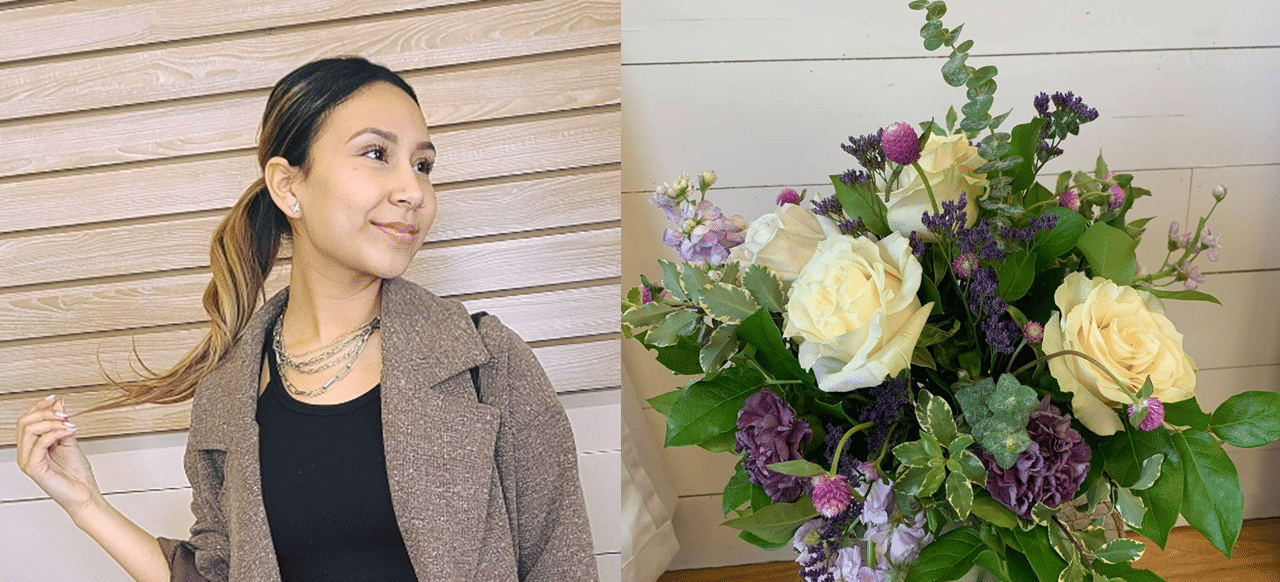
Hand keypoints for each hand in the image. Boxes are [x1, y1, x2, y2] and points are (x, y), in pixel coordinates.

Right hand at [15, 396, 102, 518]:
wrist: (84, 493)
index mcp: (31, 447)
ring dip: (52, 422)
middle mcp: (26, 453)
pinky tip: (68, 432)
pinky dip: (55, 433)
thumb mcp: (69, 440)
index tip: (56, 399)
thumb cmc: (76, 473)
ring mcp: (27, 461)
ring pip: (29, 430)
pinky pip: (39, 443)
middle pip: (24, 422)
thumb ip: (62, 423)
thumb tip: (59, 404)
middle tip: (65, 415)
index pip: (27, 420)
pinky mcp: (34, 468)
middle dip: (46, 413)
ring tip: (69, 425)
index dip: (40, 406)